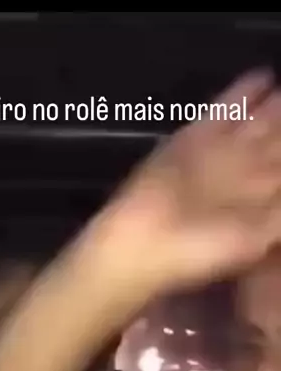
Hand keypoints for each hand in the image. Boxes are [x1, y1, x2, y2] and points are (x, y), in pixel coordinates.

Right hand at [90, 70, 280, 292]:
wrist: (144, 242)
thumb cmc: (201, 252)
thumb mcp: (256, 238)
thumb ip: (277, 213)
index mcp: (257, 206)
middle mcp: (240, 178)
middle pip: (273, 145)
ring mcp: (217, 154)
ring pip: (255, 124)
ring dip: (273, 111)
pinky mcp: (194, 138)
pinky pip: (226, 109)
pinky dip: (244, 93)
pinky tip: (262, 77)